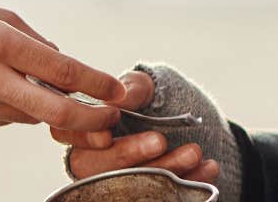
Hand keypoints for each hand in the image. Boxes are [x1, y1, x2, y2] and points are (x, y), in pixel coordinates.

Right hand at [0, 0, 125, 132]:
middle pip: (54, 110)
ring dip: (47, 108)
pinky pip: (3, 119)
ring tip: (47, 90)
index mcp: (0, 43)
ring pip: (29, 115)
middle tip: (110, 118)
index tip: (118, 91)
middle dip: (90, 117)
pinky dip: (14, 108)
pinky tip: (3, 90)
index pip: (61, 70)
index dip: (96, 83)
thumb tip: (61, 58)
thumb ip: (31, 37)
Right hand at [54, 70, 221, 183]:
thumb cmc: (165, 102)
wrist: (201, 129)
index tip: (109, 128)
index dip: (84, 133)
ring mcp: (119, 182)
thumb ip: (136, 88)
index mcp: (89, 127)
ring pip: (126, 185)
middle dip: (128, 154)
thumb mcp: (152, 88)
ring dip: (163, 170)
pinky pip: (158, 197)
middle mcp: (96, 158)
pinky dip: (187, 184)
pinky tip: (208, 168)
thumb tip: (121, 98)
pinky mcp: (144, 195)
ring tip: (195, 152)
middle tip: (160, 141)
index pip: (69, 132)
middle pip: (92, 166)